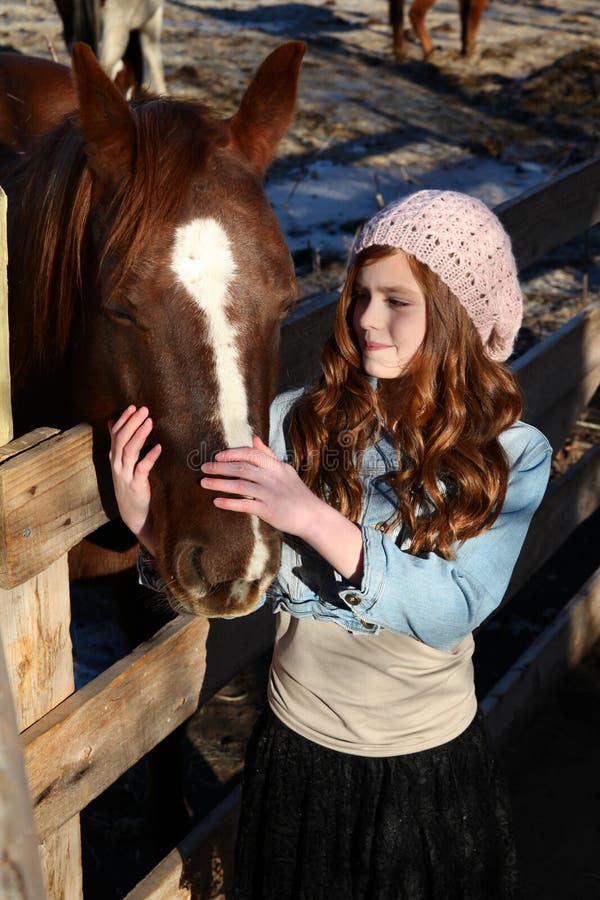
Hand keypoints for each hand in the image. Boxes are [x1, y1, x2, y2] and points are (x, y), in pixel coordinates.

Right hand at [108, 406, 161, 550]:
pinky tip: (158, 448)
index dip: (124, 420)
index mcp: (114, 457)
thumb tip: (112, 422)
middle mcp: (117, 464)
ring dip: (139, 434)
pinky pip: (142, 468)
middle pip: (121, 439)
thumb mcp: (121, 464)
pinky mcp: (136, 484)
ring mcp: (125, 474)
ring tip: (149, 422)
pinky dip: (150, 457)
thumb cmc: (130, 485)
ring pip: (129, 450)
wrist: (132, 514)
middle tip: (144, 410)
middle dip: (132, 422)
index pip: (115, 434)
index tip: (133, 407)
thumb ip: (118, 444)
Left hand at [200, 435, 324, 538]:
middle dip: (220, 467)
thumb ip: (268, 455)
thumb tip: (254, 439)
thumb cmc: (296, 493)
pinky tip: (217, 502)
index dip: (233, 454)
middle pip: (242, 468)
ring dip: (219, 483)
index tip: (218, 457)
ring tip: (204, 483)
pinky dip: (229, 503)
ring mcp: (270, 494)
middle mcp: (272, 478)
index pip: (251, 454)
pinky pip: (245, 505)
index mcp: (276, 466)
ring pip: (240, 486)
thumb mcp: (285, 470)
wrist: (312, 516)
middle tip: (204, 468)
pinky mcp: (268, 511)